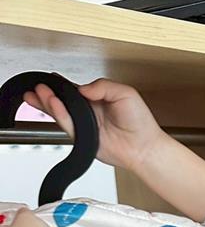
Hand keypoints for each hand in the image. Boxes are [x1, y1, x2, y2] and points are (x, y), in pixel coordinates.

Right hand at [23, 78, 166, 172]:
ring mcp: (86, 126)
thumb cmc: (141, 122)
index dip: (61, 85)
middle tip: (38, 87)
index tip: (50, 79)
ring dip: (48, 103)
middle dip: (48, 94)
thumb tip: (83, 88)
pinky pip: (68, 126)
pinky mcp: (84, 139)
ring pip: (62, 113)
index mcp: (98, 99)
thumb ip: (102, 86)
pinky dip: (60, 115)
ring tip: (38, 93)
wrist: (145, 147)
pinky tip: (54, 105)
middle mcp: (89, 112)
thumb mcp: (125, 93)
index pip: (74, 90)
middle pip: (63, 101)